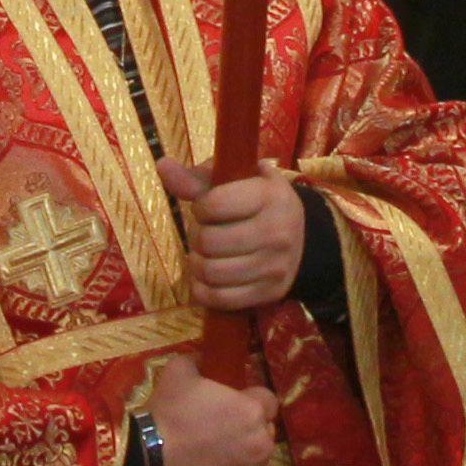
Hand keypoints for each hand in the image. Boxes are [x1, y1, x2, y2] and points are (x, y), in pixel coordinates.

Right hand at [146, 355, 277, 465]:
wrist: (145, 465)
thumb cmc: (165, 416)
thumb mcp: (177, 374)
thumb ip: (198, 363)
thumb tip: (203, 359)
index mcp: (252, 412)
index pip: (268, 402)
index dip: (250, 402)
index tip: (231, 408)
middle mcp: (262, 445)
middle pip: (264, 435)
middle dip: (247, 434)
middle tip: (218, 438)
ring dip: (242, 463)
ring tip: (212, 465)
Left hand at [165, 162, 303, 314]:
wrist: (303, 239)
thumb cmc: (258, 202)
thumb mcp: (235, 180)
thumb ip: (197, 178)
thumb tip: (162, 166)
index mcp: (269, 196)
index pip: (214, 204)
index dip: (200, 207)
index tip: (207, 208)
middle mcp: (277, 232)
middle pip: (209, 242)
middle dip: (196, 237)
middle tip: (204, 233)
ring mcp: (275, 266)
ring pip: (211, 273)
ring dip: (196, 264)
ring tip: (203, 255)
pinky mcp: (269, 293)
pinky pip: (220, 299)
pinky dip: (202, 290)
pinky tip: (206, 278)